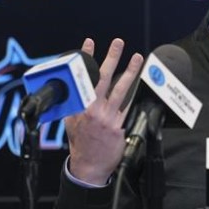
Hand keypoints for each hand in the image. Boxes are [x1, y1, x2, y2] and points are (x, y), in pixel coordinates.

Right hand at [64, 37, 143, 184]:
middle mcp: (91, 110)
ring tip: (137, 57)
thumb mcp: (70, 121)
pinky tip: (137, 83)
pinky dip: (131, 95)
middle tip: (118, 43)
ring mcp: (106, 117)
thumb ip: (74, 103)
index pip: (82, 77)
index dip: (85, 59)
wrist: (88, 166)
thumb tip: (75, 86)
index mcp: (77, 106)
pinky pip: (127, 106)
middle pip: (103, 79)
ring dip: (129, 71)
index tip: (89, 42)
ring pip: (120, 89)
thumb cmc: (79, 142)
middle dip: (111, 58)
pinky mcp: (118, 126)